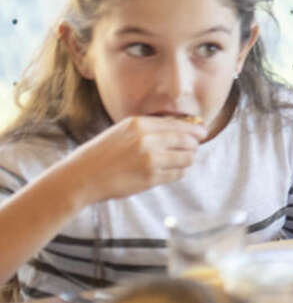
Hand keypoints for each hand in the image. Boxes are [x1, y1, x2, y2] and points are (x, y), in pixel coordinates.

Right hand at [64, 116, 202, 204]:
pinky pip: (178, 173)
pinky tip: (172, 171)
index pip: (178, 124)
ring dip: (188, 159)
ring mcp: (150, 159)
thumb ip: (149, 128)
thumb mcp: (123, 131)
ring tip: (182, 160)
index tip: (202, 132)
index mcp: (139, 124)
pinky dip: (179, 172)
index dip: (195, 130)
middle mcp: (147, 139)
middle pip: (187, 140)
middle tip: (193, 148)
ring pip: (186, 157)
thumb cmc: (101, 154)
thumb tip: (181, 129)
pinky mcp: (151, 178)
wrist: (81, 177)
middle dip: (194, 145)